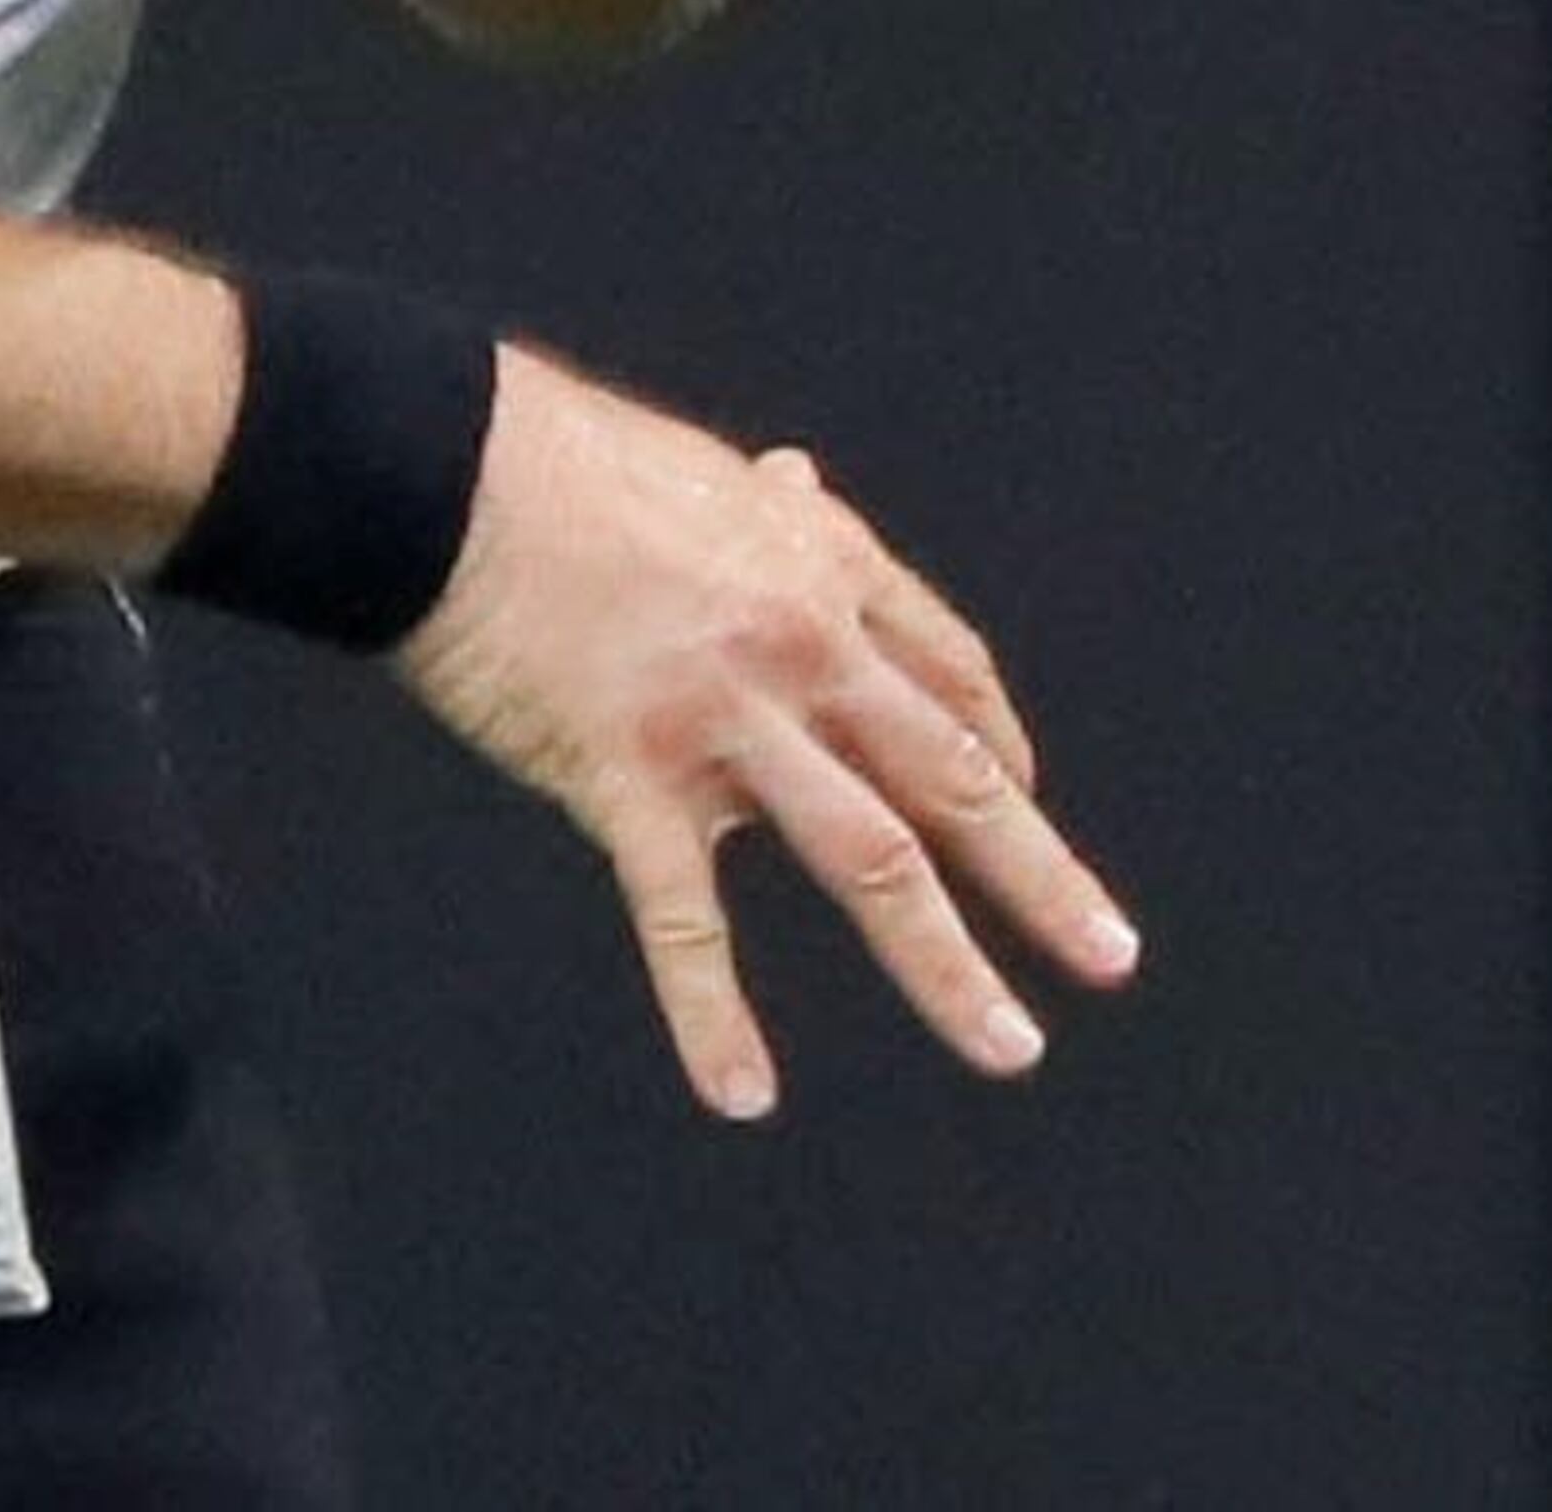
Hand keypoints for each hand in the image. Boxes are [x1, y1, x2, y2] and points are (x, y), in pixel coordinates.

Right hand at [401, 342, 1141, 1115]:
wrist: (439, 463)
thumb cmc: (554, 459)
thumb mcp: (693, 474)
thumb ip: (764, 510)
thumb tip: (799, 483)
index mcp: (818, 568)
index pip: (948, 672)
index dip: (999, 742)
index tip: (1026, 795)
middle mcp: (799, 647)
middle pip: (951, 776)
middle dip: (1041, 874)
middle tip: (1112, 955)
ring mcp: (722, 718)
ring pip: (870, 859)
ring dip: (947, 964)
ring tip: (1012, 1044)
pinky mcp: (629, 774)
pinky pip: (684, 916)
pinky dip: (713, 1012)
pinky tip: (743, 1092)